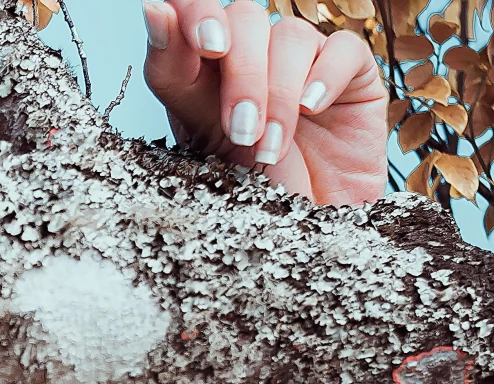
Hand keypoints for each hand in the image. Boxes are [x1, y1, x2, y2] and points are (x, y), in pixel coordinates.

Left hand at [142, 0, 388, 206]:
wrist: (302, 239)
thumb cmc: (247, 195)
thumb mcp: (200, 138)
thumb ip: (175, 75)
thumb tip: (154, 6)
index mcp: (203, 73)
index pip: (191, 17)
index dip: (195, 19)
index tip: (204, 46)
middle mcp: (252, 59)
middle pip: (242, 20)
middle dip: (240, 73)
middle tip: (242, 128)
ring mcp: (303, 63)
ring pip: (289, 35)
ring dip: (278, 92)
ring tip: (272, 146)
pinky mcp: (351, 76)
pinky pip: (342, 48)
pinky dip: (324, 77)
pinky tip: (312, 112)